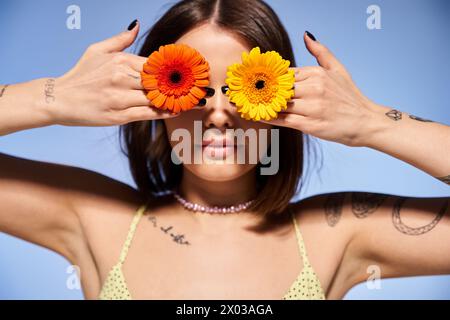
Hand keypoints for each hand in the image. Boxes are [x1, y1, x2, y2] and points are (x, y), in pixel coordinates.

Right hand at [45, 21, 178, 126]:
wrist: (59, 99)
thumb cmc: (81, 75)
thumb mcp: (97, 50)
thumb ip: (120, 39)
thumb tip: (136, 25)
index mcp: (120, 61)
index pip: (155, 64)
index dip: (174, 68)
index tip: (190, 71)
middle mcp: (121, 78)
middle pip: (159, 82)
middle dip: (179, 84)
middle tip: (197, 87)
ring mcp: (120, 98)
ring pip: (155, 98)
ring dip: (175, 99)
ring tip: (190, 99)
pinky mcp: (118, 115)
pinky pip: (147, 113)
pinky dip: (163, 112)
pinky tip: (176, 110)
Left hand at [262, 32, 379, 146]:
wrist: (365, 122)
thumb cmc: (349, 96)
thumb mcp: (338, 69)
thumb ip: (321, 52)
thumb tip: (306, 35)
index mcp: (317, 74)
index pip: (284, 73)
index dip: (269, 76)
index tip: (257, 79)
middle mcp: (314, 89)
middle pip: (278, 88)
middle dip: (263, 90)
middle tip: (248, 92)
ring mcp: (312, 107)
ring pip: (279, 104)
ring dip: (263, 103)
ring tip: (251, 103)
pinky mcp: (310, 125)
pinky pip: (284, 120)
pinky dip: (270, 117)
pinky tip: (260, 115)